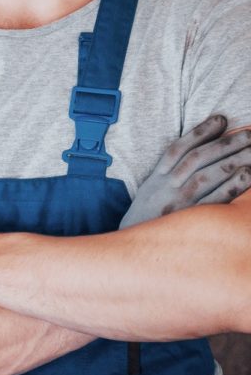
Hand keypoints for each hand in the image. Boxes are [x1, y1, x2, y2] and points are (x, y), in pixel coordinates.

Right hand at [120, 115, 250, 228]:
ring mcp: (179, 204)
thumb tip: (195, 154)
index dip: (200, 132)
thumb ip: (169, 174)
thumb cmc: (147, 221)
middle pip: (199, 158)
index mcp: (156, 179)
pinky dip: (232, 186)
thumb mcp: (151, 193)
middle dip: (226, 143)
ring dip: (235, 159)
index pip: (179, 149)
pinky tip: (248, 174)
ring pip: (209, 174)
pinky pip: (215, 200)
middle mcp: (166, 188)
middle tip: (250, 133)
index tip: (222, 119)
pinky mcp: (190, 222)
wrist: (134, 255)